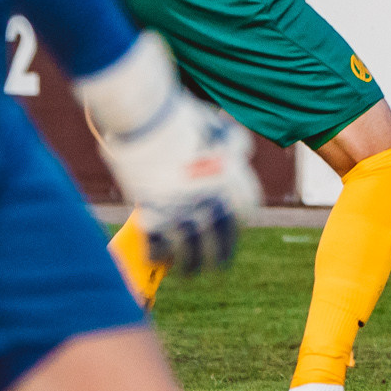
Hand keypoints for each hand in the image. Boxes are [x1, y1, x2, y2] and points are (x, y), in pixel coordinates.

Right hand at [77, 33, 264, 274]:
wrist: (147, 117)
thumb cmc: (182, 118)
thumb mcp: (219, 128)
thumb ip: (235, 145)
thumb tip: (242, 153)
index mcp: (233, 181)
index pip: (243, 218)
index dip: (236, 233)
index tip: (230, 240)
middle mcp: (213, 200)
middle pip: (219, 241)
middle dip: (217, 259)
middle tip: (215, 271)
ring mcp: (183, 210)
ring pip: (190, 250)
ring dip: (189, 265)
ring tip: (188, 273)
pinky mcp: (154, 214)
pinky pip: (159, 244)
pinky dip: (159, 254)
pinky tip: (160, 258)